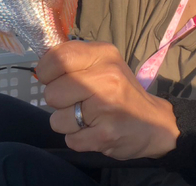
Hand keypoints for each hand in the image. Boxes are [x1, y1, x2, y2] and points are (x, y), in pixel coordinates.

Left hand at [36, 41, 178, 159]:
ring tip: (86, 116)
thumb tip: (40, 67)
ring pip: (57, 119)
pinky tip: (94, 130)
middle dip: (57, 100)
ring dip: (67, 121)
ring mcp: (106, 107)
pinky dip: (78, 138)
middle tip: (74, 100)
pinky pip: (70, 139)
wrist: (155, 123)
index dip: (45, 71)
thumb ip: (73, 59)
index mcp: (102, 54)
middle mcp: (106, 77)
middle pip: (52, 93)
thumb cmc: (120, 89)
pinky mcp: (106, 135)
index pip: (57, 58)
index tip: (50, 78)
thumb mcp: (103, 63)